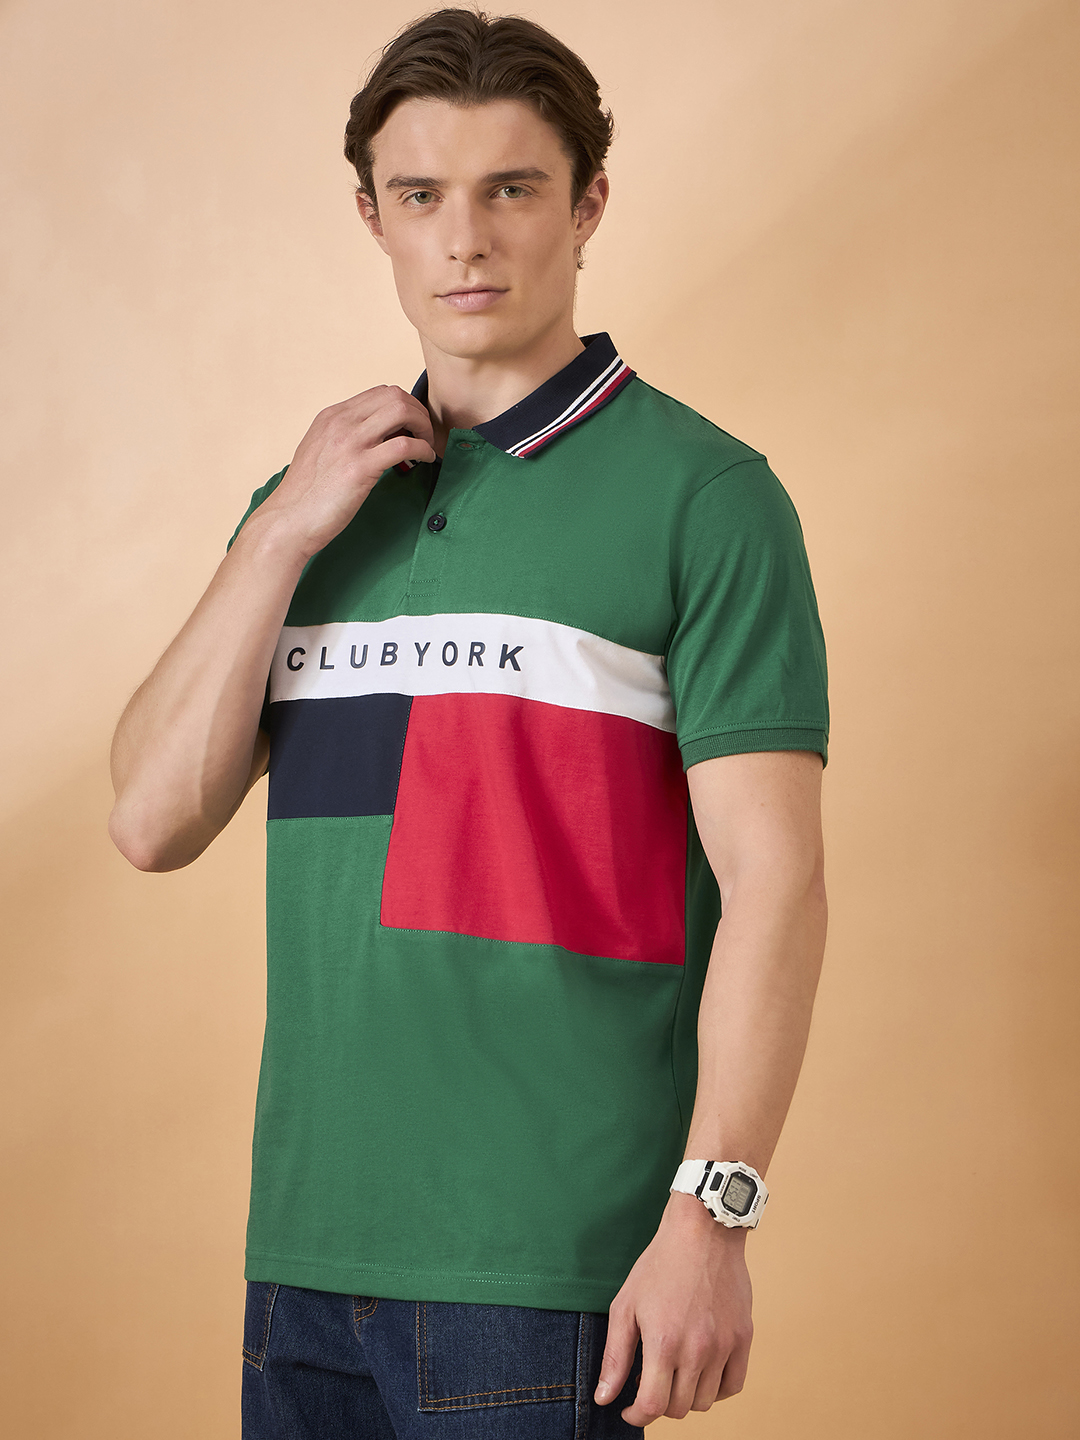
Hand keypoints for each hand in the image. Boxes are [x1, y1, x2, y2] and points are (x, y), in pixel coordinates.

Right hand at [255, 385, 436, 558]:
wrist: (287, 522)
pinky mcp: (360, 467)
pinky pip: (405, 445)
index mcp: (331, 417)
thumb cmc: (306, 497)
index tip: (412, 428)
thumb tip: (374, 439)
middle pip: (394, 395)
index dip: (404, 407)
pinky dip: (423, 450)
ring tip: (426, 447)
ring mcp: (350, 442)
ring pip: (401, 411)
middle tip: (425, 437)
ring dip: (423, 427)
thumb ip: (343, 439)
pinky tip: (424, 461)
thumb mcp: (320, 453)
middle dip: (419, 413)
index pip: (379, 393)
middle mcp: (340, 422)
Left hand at [594, 1192, 753, 1425]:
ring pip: (705, 1401)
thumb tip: (604, 1398)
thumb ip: (615, 1356)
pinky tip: (701, 1371)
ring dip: (686, 1396)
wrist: (703, 1232)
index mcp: (664, 1343)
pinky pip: (733, 1386)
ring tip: (674, 1371)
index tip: (629, 1409)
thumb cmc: (659, 1265)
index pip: (653, 1407)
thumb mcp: (626, 1305)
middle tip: (650, 1380)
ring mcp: (724, 1345)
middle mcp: (697, 1350)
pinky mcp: (744, 1338)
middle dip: (659, 1403)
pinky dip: (716, 1389)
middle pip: (679, 1408)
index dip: (637, 1416)